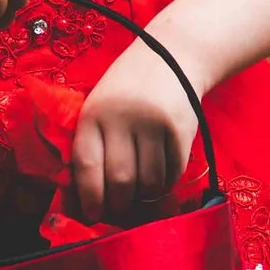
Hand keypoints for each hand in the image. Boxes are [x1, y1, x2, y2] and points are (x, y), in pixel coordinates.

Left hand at [71, 44, 198, 222]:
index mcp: (94, 113)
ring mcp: (155, 124)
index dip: (89, 197)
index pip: (87, 165)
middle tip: (118, 209)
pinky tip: (159, 176)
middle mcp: (124, 118)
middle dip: (118, 204)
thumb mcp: (100, 104)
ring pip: (149, 182)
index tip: (92, 214)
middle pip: (121, 180)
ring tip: (140, 190)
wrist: (172, 55)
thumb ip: (93, 143)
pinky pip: (172, 173)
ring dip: (144, 195)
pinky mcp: (182, 130)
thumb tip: (88, 197)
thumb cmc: (127, 89)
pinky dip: (165, 183)